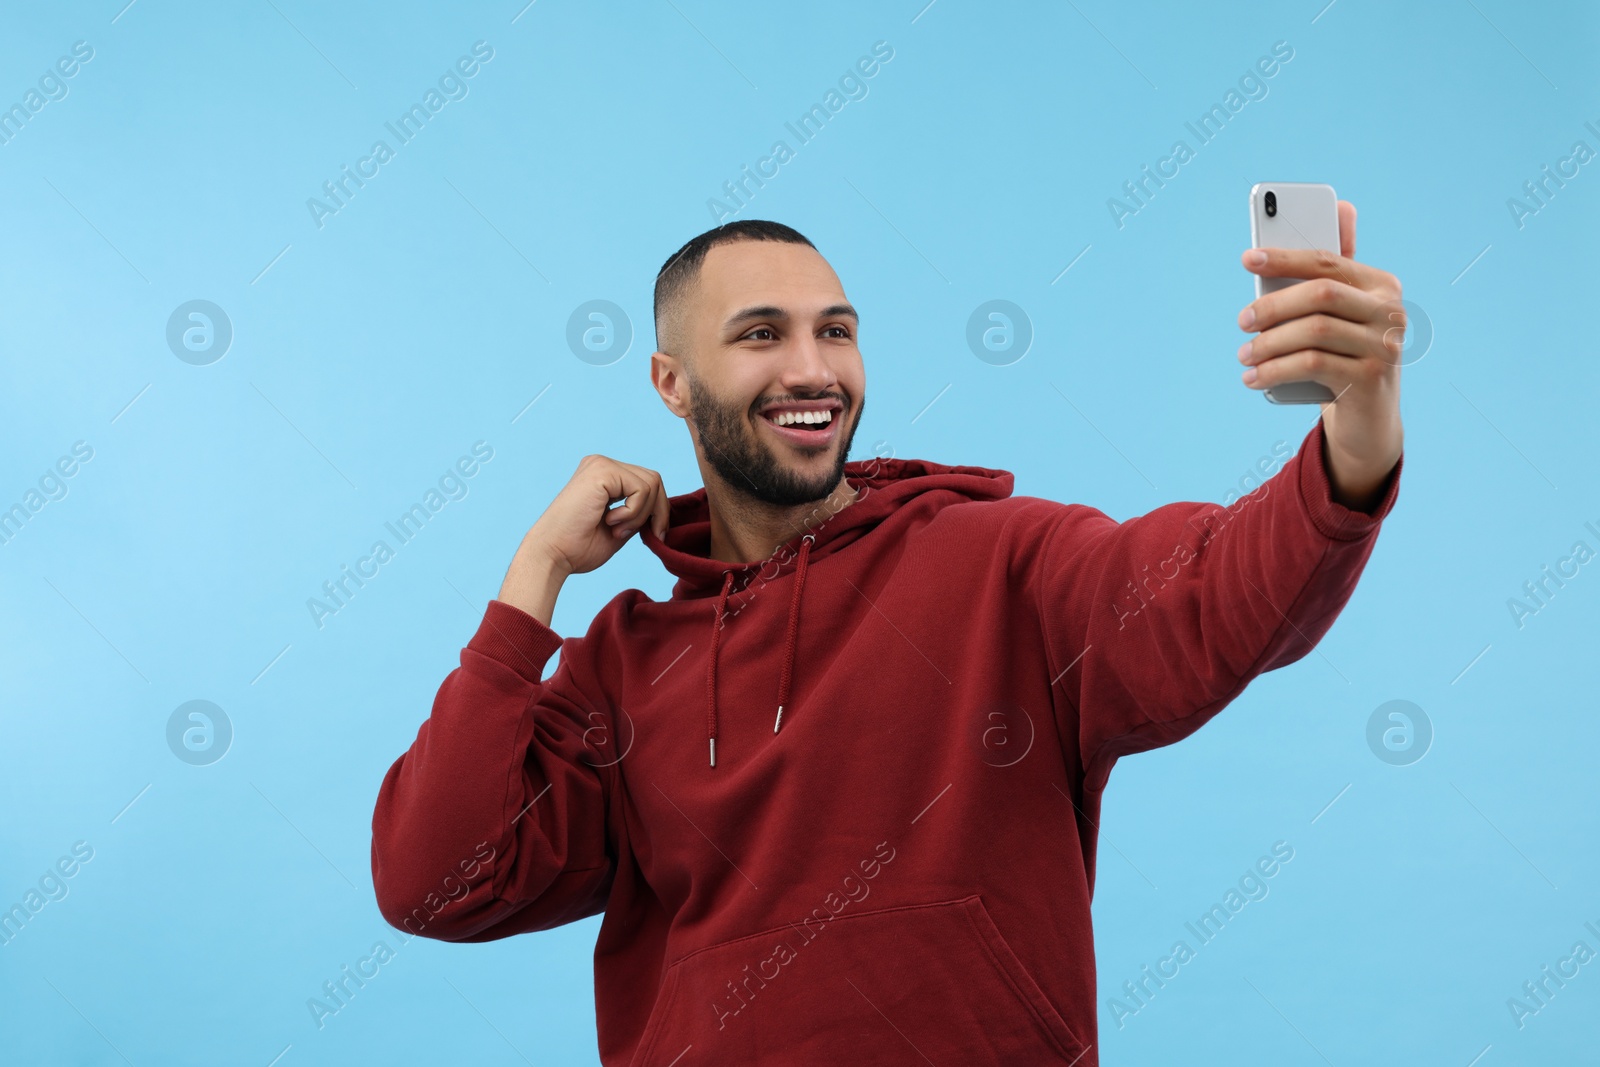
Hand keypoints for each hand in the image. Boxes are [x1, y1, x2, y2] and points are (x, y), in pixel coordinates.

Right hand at [526, 455, 670, 576]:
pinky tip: (610, 522)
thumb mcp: (621, 528)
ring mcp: (601, 464)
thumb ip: (639, 513)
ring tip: (616, 530)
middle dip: (658, 512)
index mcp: (604, 476)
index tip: (656, 536)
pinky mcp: (601, 470)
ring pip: (651, 483)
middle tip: (645, 536)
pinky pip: (641, 489)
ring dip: (641, 515)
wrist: (552, 555)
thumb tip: (665, 509)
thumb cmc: (579, 548)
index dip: (658, 510)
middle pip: (654, 479)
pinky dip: (633, 512)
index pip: (648, 483)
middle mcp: (602, 464)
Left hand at [1237, 200, 1404, 512]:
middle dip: (1273, 305)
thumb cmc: (1344, 353)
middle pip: (1320, 294)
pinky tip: (1253, 378)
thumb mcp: (1340, 313)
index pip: (1328, 261)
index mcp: (1381, 284)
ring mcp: (1385, 346)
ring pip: (1314, 331)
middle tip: (1242, 321)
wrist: (1368, 416)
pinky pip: (1312, 365)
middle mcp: (1390, 311)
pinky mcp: (1370, 379)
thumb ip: (1335, 269)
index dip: (1286, 257)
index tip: (1248, 259)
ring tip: (1245, 355)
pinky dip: (1275, 370)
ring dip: (1269, 343)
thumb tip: (1341, 206)